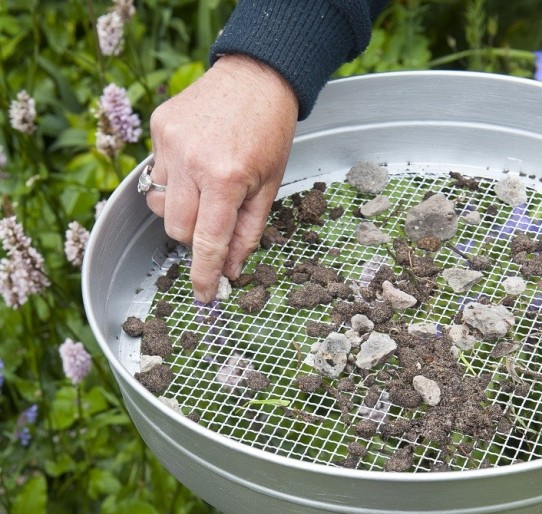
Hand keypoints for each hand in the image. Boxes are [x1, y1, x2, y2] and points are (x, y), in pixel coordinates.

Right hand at [145, 54, 298, 301]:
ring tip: (207, 186)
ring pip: (162, 203)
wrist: (257, 77)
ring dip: (183, 207)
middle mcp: (191, 161)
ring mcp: (170, 142)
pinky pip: (158, 172)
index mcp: (225, 179)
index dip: (203, 273)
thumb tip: (231, 268)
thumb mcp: (270, 187)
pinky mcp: (158, 127)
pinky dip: (176, 178)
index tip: (202, 295)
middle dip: (196, 237)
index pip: (207, 241)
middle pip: (177, 228)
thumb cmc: (269, 132)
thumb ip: (248, 232)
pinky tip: (197, 162)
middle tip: (216, 222)